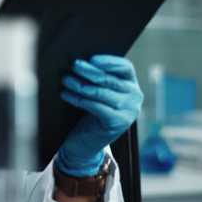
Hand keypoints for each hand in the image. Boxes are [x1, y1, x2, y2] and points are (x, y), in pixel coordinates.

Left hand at [56, 55, 142, 176]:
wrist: (87, 143)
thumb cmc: (90, 113)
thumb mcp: (99, 94)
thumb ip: (97, 79)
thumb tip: (81, 61)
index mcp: (132, 86)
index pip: (125, 67)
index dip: (109, 61)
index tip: (91, 58)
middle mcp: (135, 98)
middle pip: (110, 79)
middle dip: (90, 71)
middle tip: (74, 65)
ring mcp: (129, 112)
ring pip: (101, 92)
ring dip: (80, 85)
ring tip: (66, 80)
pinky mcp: (117, 123)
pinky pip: (95, 106)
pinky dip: (78, 99)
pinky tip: (66, 94)